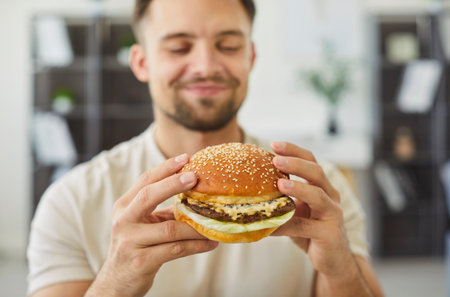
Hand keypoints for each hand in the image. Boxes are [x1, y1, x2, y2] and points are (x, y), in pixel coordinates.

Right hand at [86, 154, 217, 296]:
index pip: (145, 181)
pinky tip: (210, 243)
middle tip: (195, 176)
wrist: (116, 283)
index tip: (186, 157)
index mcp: (124, 207)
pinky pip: (175, 250)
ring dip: (196, 226)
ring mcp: (130, 242)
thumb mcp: (141, 224)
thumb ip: (161, 210)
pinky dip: (196, 245)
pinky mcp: (141, 262)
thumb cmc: (134, 247)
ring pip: (169, 229)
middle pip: (149, 196)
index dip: (165, 168)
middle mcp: (123, 221)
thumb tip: (195, 195)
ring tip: (215, 222)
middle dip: (173, 184)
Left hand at [270, 142, 353, 276]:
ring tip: (280, 183)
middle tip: (275, 159)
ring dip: (298, 187)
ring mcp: (333, 214)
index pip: (311, 161)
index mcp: (322, 186)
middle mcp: (331, 196)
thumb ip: (283, 198)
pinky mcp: (329, 234)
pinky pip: (306, 227)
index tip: (274, 144)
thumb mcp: (296, 210)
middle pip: (317, 172)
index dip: (294, 151)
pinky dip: (287, 224)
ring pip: (318, 195)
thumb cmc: (310, 231)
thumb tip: (249, 189)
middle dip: (296, 163)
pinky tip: (271, 225)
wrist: (332, 260)